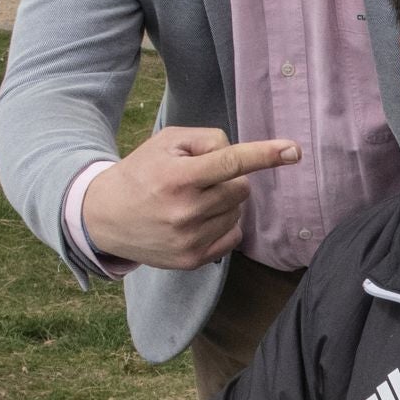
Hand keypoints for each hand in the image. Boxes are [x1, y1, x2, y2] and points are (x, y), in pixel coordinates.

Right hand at [79, 126, 300, 269]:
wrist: (105, 217)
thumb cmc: (141, 173)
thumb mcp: (166, 142)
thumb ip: (207, 140)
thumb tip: (241, 158)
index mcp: (177, 178)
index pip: (231, 162)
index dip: (265, 155)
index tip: (294, 151)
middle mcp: (185, 211)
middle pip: (241, 188)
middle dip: (229, 179)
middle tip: (199, 179)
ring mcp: (190, 239)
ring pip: (238, 212)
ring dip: (225, 202)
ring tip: (192, 200)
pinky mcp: (192, 260)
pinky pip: (233, 236)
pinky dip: (224, 224)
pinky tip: (199, 219)